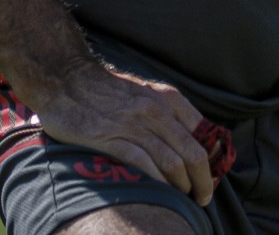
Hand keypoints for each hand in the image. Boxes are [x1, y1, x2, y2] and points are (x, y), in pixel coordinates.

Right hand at [24, 58, 216, 204]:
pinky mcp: (109, 138)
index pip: (203, 132)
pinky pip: (141, 164)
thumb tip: (190, 140)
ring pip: (171, 162)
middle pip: (192, 152)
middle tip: (202, 197)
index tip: (210, 175)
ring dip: (181, 186)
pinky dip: (155, 183)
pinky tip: (160, 195)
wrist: (67, 78)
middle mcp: (156, 111)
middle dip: (202, 180)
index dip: (211, 158)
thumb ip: (167, 113)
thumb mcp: (146, 93)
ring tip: (183, 200)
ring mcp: (133, 125)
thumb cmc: (107, 90)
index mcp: (169, 99)